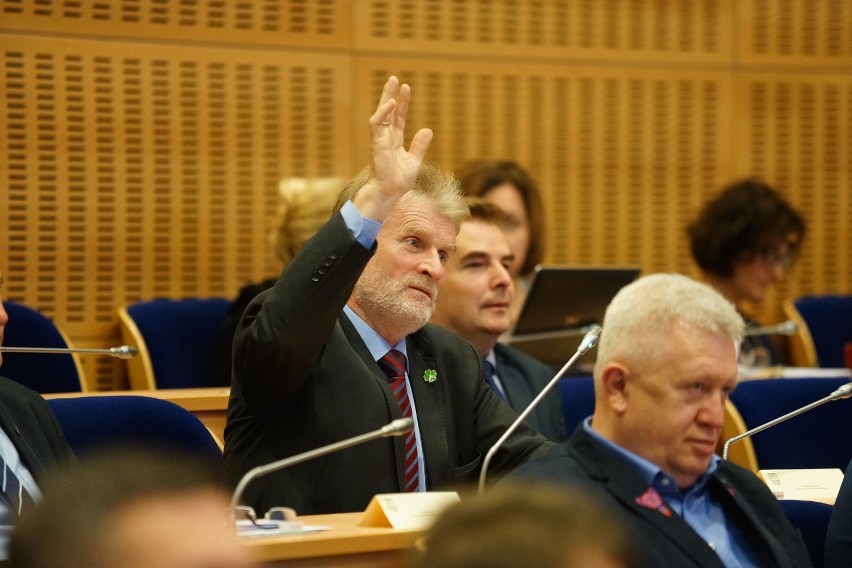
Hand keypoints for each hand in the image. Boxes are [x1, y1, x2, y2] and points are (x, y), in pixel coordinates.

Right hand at [355, 76, 432, 219]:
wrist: (390, 192)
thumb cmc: (399, 181)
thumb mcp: (414, 160)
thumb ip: (419, 145)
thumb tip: (428, 130)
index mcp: (394, 141)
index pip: (398, 117)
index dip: (403, 103)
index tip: (406, 88)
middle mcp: (386, 137)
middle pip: (388, 111)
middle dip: (391, 94)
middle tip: (394, 78)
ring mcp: (380, 139)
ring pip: (381, 113)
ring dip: (386, 98)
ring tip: (392, 83)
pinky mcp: (376, 142)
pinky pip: (376, 123)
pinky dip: (383, 113)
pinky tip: (391, 103)